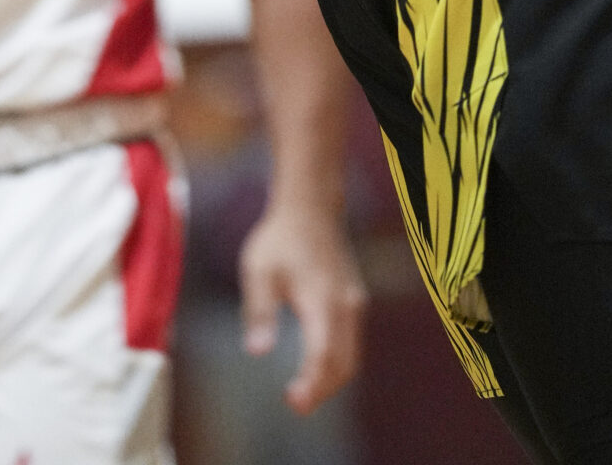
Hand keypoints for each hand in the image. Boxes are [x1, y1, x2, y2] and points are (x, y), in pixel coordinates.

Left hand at [238, 198, 366, 413]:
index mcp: (322, 300)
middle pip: (343, 364)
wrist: (311, 206)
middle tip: (297, 405)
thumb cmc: (280, 238)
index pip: (323, 354)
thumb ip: (259, 311)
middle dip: (322, 390)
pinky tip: (316, 368)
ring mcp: (353, 303)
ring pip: (351, 356)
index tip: (294, 402)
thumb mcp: (259, 270)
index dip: (312, 384)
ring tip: (303, 394)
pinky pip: (352, 343)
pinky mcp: (354, 300)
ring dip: (331, 380)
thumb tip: (257, 352)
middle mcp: (345, 305)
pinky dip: (337, 363)